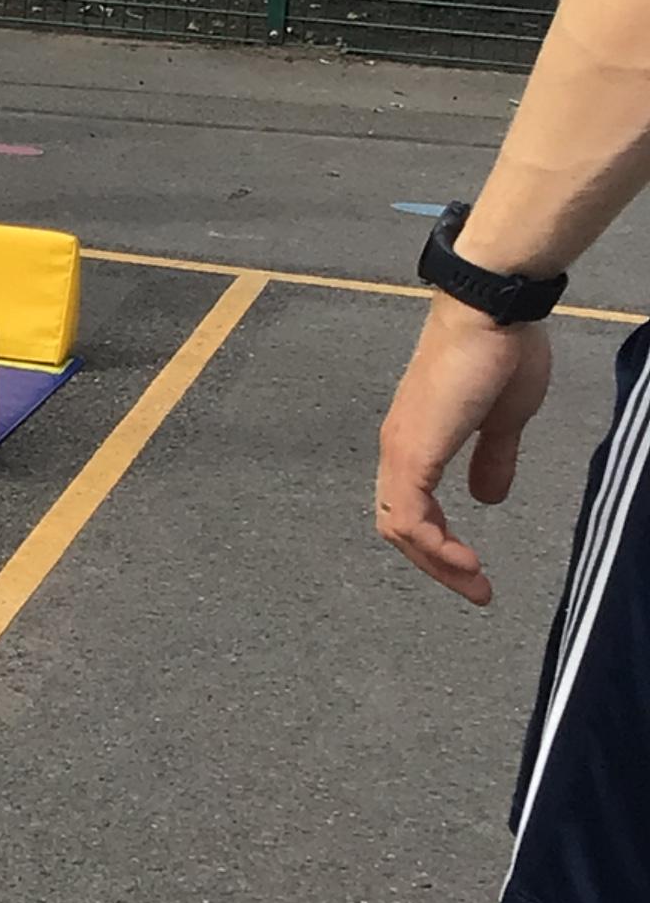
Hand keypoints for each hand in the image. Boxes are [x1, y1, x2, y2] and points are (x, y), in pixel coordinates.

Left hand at [375, 299, 553, 604]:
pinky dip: (433, 545)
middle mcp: (399, 448)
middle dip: (437, 564)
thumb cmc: (500, 354)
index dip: (439, 546)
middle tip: (476, 588)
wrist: (492, 313)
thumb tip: (488, 497)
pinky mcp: (412, 449)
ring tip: (475, 583)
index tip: (476, 571)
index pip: (411, 510)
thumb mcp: (504, 421)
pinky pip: (409, 515)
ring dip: (437, 562)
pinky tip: (465, 559)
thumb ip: (493, 459)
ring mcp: (401, 448)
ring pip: (399, 526)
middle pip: (398, 525)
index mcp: (417, 442)